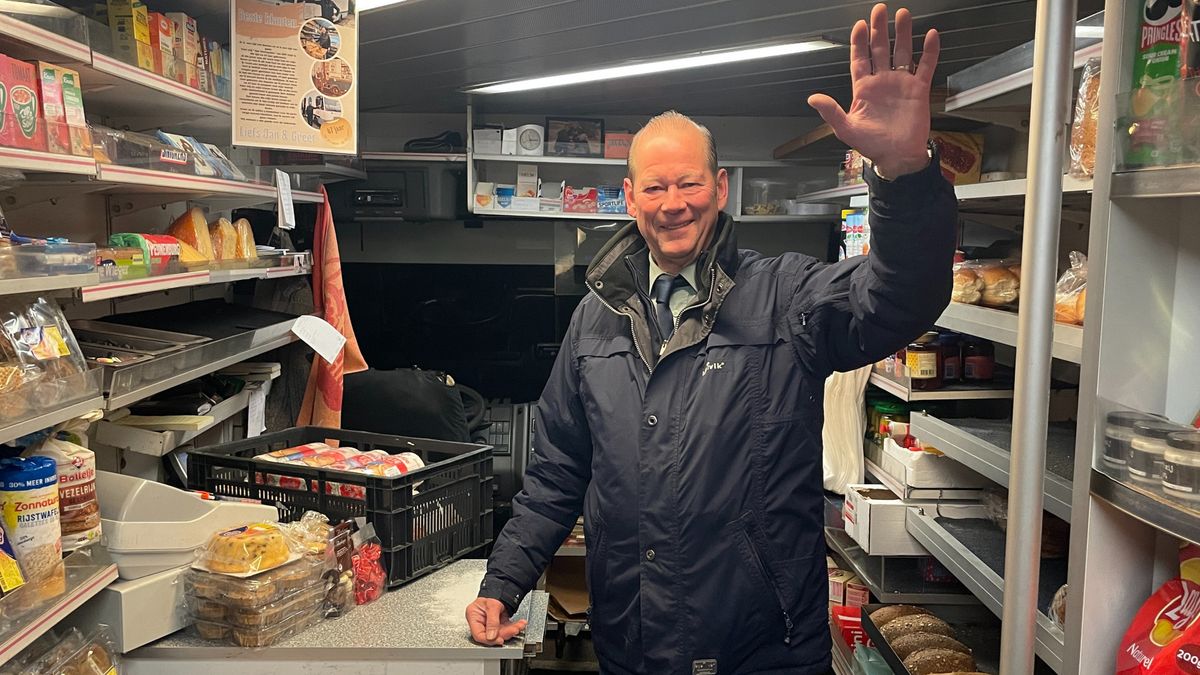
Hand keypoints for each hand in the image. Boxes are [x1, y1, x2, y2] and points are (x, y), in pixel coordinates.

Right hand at [466, 597, 527, 645]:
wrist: (502, 586)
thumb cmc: (493, 592)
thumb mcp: (492, 605)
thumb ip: (492, 622)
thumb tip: (491, 637)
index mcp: (473, 616)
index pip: (478, 634)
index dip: (488, 640)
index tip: (499, 640)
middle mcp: (481, 621)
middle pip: (491, 635)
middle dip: (505, 633)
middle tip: (514, 630)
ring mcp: (490, 623)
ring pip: (501, 632)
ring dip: (512, 630)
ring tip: (520, 625)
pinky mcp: (499, 623)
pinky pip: (506, 628)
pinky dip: (514, 626)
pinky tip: (520, 624)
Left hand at [808, 3, 939, 178]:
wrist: (897, 157)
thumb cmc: (872, 145)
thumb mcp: (846, 129)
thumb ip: (831, 111)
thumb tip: (813, 98)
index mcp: (863, 89)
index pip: (860, 59)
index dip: (859, 42)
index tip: (859, 25)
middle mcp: (882, 82)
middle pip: (880, 49)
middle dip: (879, 29)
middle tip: (880, 10)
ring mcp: (901, 84)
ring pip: (902, 52)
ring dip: (903, 34)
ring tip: (903, 14)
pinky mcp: (918, 90)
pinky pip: (925, 66)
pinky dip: (929, 51)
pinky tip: (931, 35)